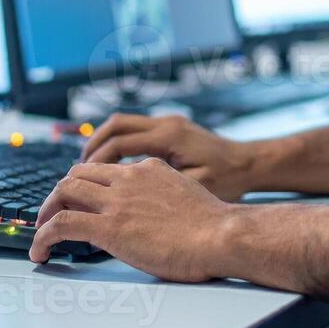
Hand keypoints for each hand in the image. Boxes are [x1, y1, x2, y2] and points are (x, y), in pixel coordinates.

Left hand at [29, 159, 235, 282]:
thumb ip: (163, 196)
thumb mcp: (186, 195)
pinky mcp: (109, 227)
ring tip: (39, 233)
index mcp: (148, 169)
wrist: (222, 234)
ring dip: (45, 212)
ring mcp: (117, 201)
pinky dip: (42, 237)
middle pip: (77, 174)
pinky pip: (61, 224)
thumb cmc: (214, 225)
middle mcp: (128, 178)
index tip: (78, 200)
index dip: (85, 184)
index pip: (103, 169)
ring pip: (63, 192)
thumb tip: (155, 213)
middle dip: (59, 194)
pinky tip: (39, 252)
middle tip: (53, 214)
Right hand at [82, 113, 257, 200]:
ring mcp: (169, 124)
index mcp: (169, 138)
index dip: (95, 164)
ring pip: (123, 125)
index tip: (80, 184)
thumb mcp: (194, 188)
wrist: (253, 166)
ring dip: (103, 145)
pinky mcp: (173, 130)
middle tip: (75, 175)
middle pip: (114, 127)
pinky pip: (136, 131)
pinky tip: (116, 169)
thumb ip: (157, 191)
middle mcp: (166, 125)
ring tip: (88, 171)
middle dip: (91, 149)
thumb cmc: (230, 181)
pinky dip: (120, 145)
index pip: (118, 144)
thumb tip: (121, 202)